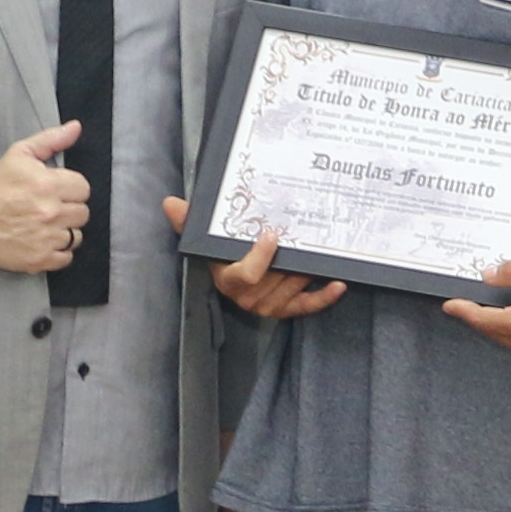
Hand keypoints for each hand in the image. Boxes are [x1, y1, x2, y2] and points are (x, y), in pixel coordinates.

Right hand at [0, 122, 91, 275]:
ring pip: (76, 236)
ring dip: (63, 230)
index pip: (84, 189)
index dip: (71, 188)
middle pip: (83, 213)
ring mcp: (46, 238)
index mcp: (49, 184)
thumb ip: (52, 139)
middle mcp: (51, 212)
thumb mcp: (20, 154)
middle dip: (68, 209)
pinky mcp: (40, 259)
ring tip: (44, 224)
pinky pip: (66, 257)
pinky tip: (43, 241)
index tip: (55, 190)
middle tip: (48, 207)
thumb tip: (76, 127)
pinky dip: (57, 252)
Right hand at [182, 201, 345, 321]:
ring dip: (307, 273)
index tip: (271, 235)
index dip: (260, 258)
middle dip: (289, 263)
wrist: (234, 272)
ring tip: (321, 253)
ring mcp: (269, 305)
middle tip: (304, 240)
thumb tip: (170, 203)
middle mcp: (248, 298)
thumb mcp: (206, 238)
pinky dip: (324, 298)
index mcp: (228, 281)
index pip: (245, 276)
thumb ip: (189, 222)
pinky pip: (307, 306)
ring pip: (292, 290)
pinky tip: (340, 284)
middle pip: (274, 282)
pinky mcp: (287, 308)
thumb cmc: (221, 254)